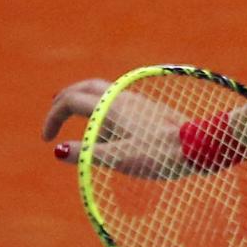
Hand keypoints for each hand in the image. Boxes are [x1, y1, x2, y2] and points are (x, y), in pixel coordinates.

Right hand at [43, 79, 186, 176]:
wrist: (199, 145)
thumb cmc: (160, 154)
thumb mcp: (120, 158)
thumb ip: (87, 154)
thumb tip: (57, 150)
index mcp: (110, 107)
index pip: (70, 102)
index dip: (53, 118)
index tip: (47, 140)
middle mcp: (121, 98)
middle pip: (84, 87)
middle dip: (64, 99)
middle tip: (54, 114)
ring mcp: (136, 102)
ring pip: (102, 91)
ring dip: (83, 100)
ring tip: (76, 118)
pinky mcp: (148, 110)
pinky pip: (116, 100)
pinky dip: (101, 107)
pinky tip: (107, 127)